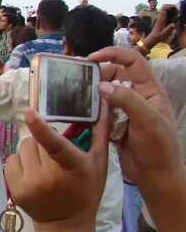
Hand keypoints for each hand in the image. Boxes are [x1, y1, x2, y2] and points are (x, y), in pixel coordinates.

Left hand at [5, 107, 110, 231]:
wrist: (65, 225)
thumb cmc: (86, 192)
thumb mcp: (99, 165)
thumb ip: (100, 135)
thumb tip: (104, 106)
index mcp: (73, 168)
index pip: (55, 145)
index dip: (41, 128)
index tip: (29, 111)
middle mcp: (49, 177)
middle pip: (35, 141)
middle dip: (42, 143)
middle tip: (53, 158)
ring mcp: (29, 184)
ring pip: (22, 149)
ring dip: (31, 153)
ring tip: (43, 166)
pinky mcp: (15, 190)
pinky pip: (11, 161)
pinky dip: (20, 163)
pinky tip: (32, 174)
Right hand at [89, 46, 180, 188]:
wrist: (156, 177)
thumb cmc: (158, 148)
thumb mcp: (147, 121)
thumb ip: (127, 100)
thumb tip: (102, 85)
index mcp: (150, 91)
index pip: (133, 61)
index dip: (114, 54)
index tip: (92, 58)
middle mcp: (138, 97)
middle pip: (116, 75)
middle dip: (99, 74)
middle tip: (78, 80)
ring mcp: (126, 111)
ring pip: (107, 93)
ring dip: (93, 92)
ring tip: (74, 94)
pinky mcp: (116, 124)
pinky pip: (101, 111)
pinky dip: (91, 109)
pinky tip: (79, 111)